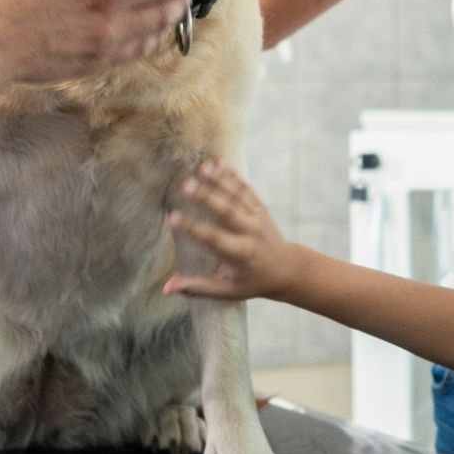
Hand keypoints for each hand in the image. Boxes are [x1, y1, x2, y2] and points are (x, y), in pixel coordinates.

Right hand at [164, 159, 303, 301]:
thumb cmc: (251, 282)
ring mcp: (257, 217)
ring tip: (201, 167)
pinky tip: (218, 162)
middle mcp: (250, 233)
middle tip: (186, 185)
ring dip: (219, 180)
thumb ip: (196, 287)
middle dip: (206, 197)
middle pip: (227, 212)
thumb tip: (166, 288)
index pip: (213, 239)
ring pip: (237, 196)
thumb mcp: (226, 291)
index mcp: (240, 254)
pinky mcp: (260, 207)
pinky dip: (233, 176)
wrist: (286, 269)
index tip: (172, 218)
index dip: (193, 229)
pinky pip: (246, 189)